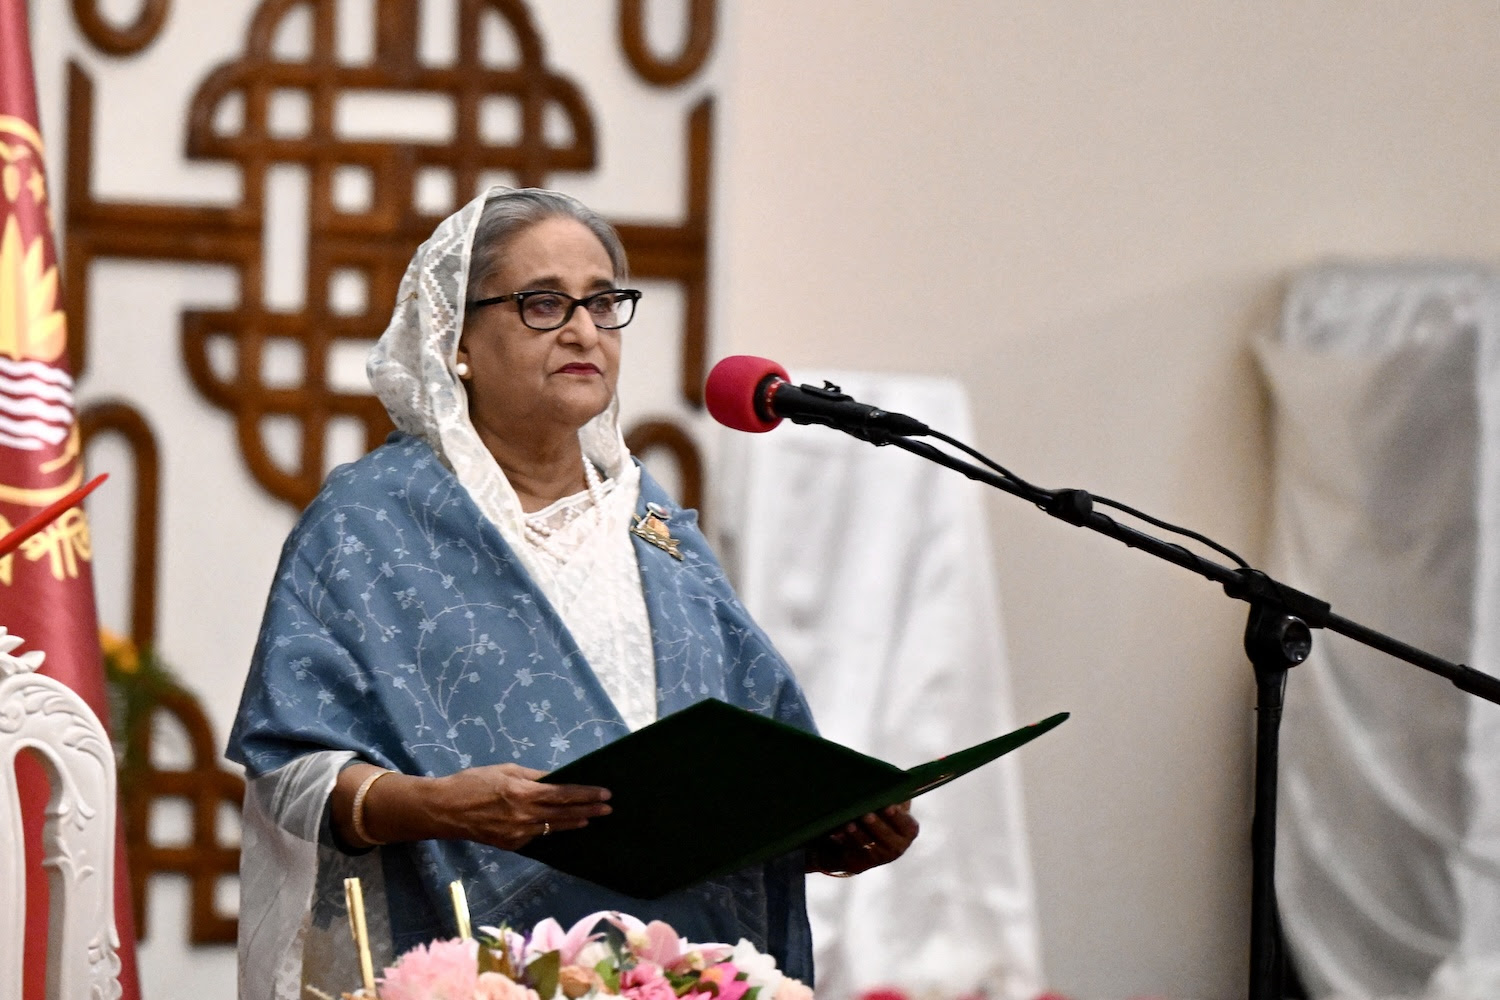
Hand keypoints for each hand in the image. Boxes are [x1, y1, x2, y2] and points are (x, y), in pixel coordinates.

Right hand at [437, 763, 612, 850]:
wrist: (444, 810)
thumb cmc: (472, 782)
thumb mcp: (504, 770)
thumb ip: (533, 777)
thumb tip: (556, 779)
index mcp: (523, 793)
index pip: (563, 794)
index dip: (585, 794)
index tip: (605, 793)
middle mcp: (524, 816)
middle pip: (564, 814)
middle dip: (589, 810)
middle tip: (608, 808)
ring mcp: (518, 834)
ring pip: (553, 828)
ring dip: (573, 823)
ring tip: (591, 819)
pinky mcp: (511, 845)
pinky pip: (536, 837)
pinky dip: (549, 830)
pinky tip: (562, 826)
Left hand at [805, 802, 918, 875]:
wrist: (865, 835)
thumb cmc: (881, 811)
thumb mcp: (891, 802)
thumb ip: (893, 793)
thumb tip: (891, 779)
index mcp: (907, 831)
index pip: (907, 826)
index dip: (898, 817)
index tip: (888, 806)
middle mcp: (896, 847)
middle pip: (887, 838)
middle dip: (876, 826)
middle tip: (866, 815)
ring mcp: (878, 857)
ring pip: (868, 846)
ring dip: (857, 835)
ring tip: (848, 824)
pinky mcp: (860, 863)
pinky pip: (852, 853)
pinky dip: (844, 842)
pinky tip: (836, 833)